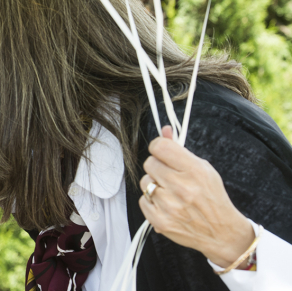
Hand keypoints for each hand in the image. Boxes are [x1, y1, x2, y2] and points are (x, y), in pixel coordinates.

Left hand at [140, 126, 254, 267]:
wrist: (222, 233)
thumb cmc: (212, 198)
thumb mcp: (204, 169)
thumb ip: (180, 150)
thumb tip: (164, 131)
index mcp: (194, 171)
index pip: (160, 147)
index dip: (159, 147)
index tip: (163, 153)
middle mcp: (181, 187)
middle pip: (149, 163)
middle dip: (158, 167)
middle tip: (171, 176)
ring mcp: (169, 206)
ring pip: (144, 181)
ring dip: (154, 185)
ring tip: (170, 192)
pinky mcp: (160, 221)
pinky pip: (142, 200)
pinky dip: (152, 201)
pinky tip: (167, 205)